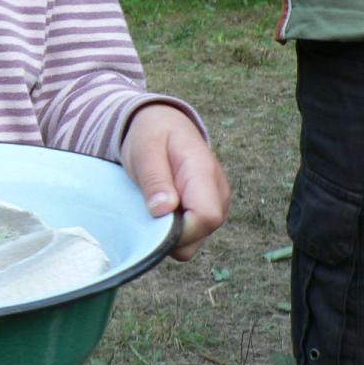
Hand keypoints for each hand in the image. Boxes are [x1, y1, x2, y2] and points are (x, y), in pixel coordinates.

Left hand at [119, 103, 229, 260]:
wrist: (163, 124)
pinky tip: (161, 211)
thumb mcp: (145, 150)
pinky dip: (174, 231)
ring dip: (172, 233)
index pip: (206, 217)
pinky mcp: (207, 212)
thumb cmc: (152, 135)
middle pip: (202, 233)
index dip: (179, 229)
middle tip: (147, 209)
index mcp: (204, 172)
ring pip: (197, 240)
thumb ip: (155, 179)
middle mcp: (218, 192)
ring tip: (154, 205)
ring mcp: (216, 204)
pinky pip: (193, 236)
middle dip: (172, 233)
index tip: (154, 217)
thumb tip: (163, 211)